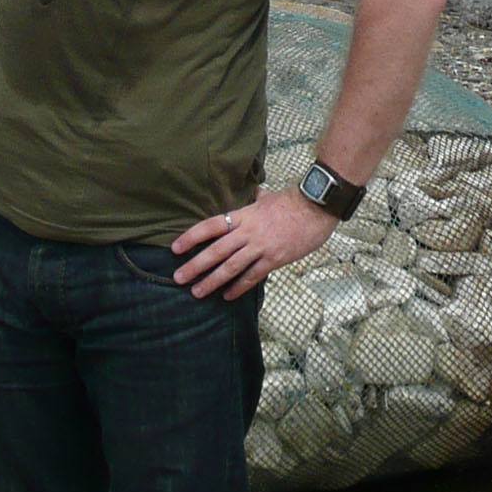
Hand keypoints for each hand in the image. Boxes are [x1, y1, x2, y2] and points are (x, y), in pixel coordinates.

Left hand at [168, 189, 337, 299]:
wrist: (316, 208)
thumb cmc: (292, 201)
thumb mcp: (268, 197)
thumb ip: (256, 200)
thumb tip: (254, 194)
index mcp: (243, 215)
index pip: (210, 226)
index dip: (191, 237)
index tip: (176, 248)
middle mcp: (247, 232)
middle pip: (216, 251)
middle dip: (195, 266)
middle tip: (179, 278)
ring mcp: (260, 247)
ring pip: (231, 267)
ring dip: (212, 281)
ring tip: (197, 292)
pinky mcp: (274, 259)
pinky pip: (252, 276)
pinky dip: (239, 287)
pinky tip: (227, 296)